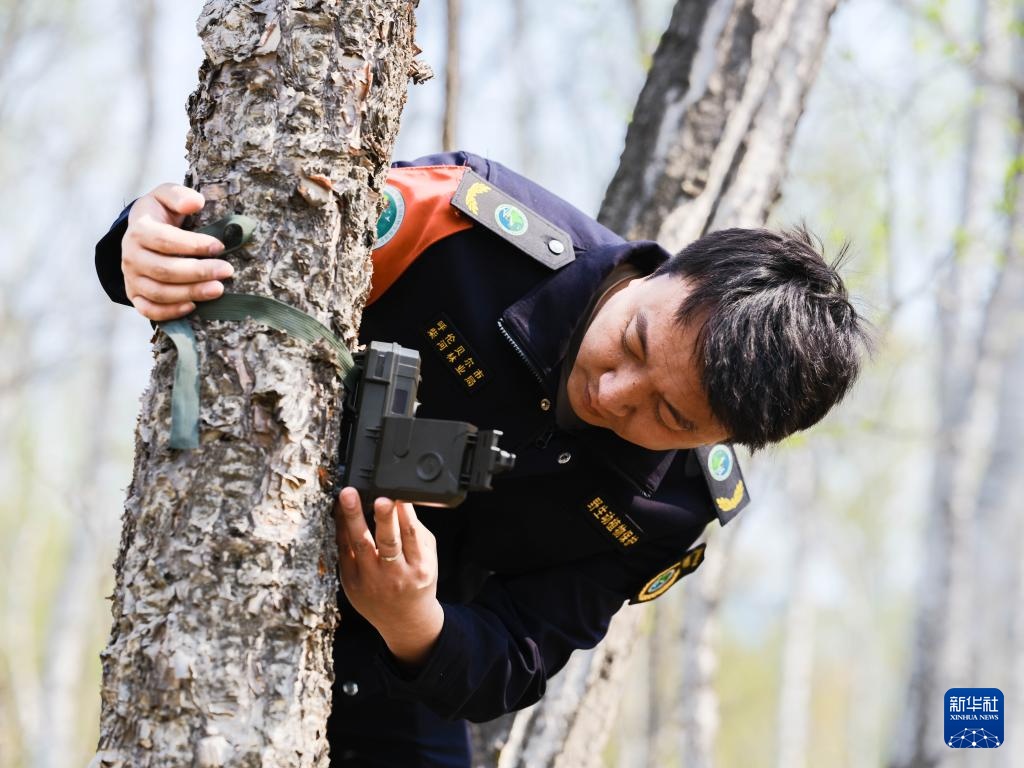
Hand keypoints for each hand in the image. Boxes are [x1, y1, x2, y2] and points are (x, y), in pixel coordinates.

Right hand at [122, 183, 234, 320]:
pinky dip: (170, 312)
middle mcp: (131, 256)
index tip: (219, 246)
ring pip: (159, 292)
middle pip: (164, 270)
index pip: (165, 240)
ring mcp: (132, 278)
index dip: (193, 245)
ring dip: (191, 293)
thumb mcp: (166, 196)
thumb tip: (196, 203)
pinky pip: (149, 310)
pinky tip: (193, 306)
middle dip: (198, 272)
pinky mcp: (135, 295)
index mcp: (138, 230)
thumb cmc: (160, 214)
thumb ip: (179, 195)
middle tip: (227, 271)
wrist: (141, 233)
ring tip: (218, 289)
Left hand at [335, 488, 443, 667]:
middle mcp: (395, 576)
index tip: (396, 496)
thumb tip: (399, 499)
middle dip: (383, 518)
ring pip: (360, 545)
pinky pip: (344, 552)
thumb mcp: (428, 557)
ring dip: (353, 518)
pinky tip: (340, 511)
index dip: (404, 515)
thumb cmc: (417, 580)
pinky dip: (341, 529)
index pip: (411, 536)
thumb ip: (415, 531)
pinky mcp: (351, 583)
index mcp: (419, 567)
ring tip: (347, 496)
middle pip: (388, 542)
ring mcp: (370, 581)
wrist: (404, 620)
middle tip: (378, 497)